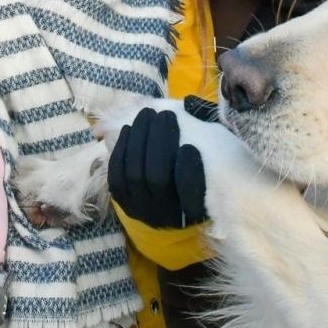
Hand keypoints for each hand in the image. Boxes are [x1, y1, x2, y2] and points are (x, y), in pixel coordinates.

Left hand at [107, 107, 207, 228]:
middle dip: (158, 141)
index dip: (189, 173)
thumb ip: (208, 144)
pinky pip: (117, 176)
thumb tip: (192, 110)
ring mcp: (141, 211)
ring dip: (139, 139)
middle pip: (156, 178)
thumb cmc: (197, 176)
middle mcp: (166, 216)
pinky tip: (129, 129)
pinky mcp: (123, 202)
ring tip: (146, 115)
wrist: (170, 205)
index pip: (191, 196)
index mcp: (193, 212)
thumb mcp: (211, 166)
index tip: (189, 147)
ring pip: (134, 175)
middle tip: (164, 114)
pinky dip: (122, 150)